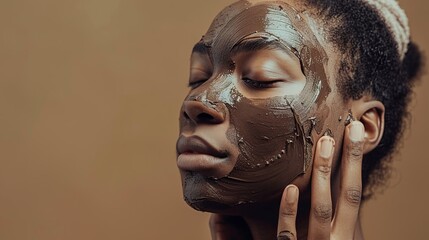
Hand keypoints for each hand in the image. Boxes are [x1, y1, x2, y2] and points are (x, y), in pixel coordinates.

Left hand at [278, 121, 364, 239]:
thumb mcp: (329, 239)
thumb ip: (329, 219)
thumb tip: (323, 184)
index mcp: (344, 235)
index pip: (353, 193)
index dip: (355, 162)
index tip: (354, 132)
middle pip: (345, 197)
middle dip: (347, 163)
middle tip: (345, 131)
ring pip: (320, 211)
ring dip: (322, 176)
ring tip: (322, 145)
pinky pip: (288, 235)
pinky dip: (289, 213)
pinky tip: (289, 189)